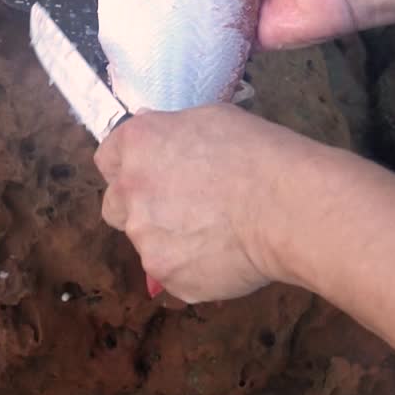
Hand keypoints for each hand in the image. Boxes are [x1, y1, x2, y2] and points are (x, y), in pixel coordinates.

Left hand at [94, 104, 321, 302]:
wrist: (287, 207)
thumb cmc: (260, 156)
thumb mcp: (211, 119)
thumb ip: (171, 132)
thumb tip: (155, 139)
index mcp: (137, 145)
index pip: (107, 160)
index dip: (129, 168)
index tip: (151, 174)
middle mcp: (129, 191)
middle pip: (116, 206)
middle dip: (140, 208)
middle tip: (184, 208)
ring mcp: (144, 238)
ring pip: (147, 242)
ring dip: (171, 240)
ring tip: (218, 232)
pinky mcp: (165, 274)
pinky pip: (173, 273)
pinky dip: (194, 267)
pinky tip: (227, 253)